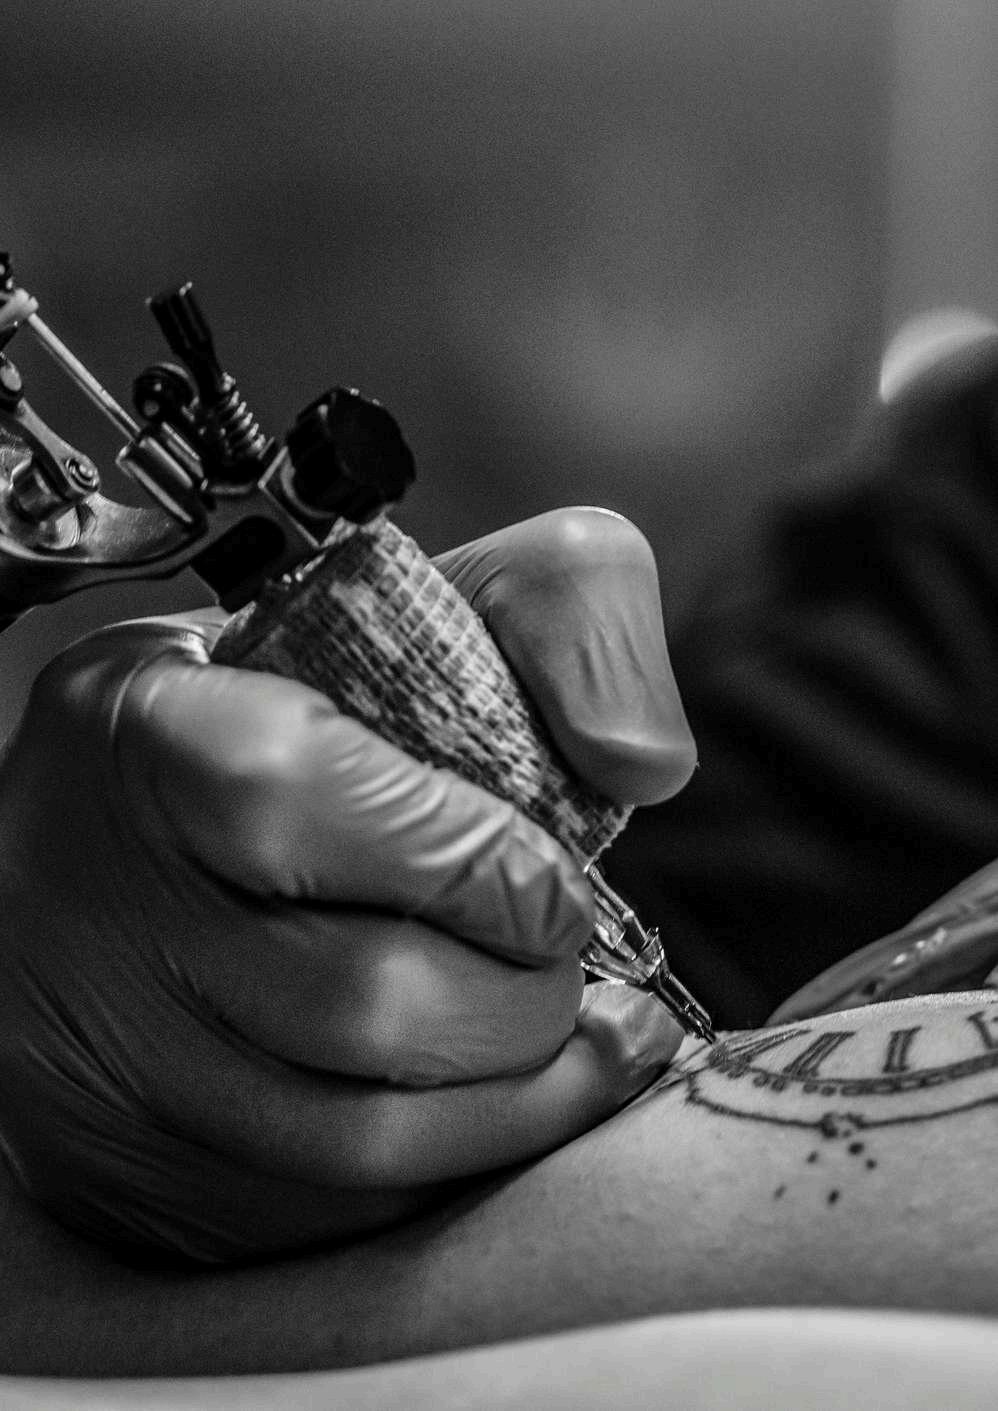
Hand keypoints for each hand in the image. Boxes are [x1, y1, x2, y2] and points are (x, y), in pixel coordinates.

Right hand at [0, 507, 694, 1263]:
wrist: (139, 830)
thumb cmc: (308, 715)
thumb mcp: (431, 603)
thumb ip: (567, 612)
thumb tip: (641, 764)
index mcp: (164, 737)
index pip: (300, 801)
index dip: (474, 859)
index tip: (548, 882)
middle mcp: (107, 905)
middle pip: (364, 1002)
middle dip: (526, 1000)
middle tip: (563, 967)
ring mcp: (114, 1060)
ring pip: (354, 1141)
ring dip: (521, 1102)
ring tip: (587, 1042)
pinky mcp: (141, 1170)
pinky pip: (331, 1220)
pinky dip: (452, 1173)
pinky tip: (500, 1108)